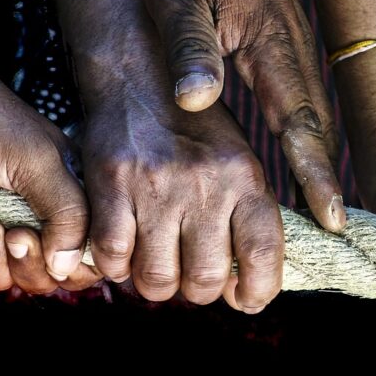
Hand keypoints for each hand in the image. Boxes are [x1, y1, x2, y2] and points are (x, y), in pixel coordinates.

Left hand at [0, 52, 92, 285]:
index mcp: (72, 201)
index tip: (46, 243)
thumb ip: (69, 213)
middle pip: (46, 276)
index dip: (71, 264)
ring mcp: (0, 230)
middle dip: (26, 263)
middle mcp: (39, 219)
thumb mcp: (41, 163)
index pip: (87, 255)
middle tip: (12, 232)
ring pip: (5, 279)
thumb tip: (67, 266)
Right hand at [82, 91, 283, 309]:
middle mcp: (206, 183)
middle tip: (189, 275)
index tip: (246, 300)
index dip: (257, 292)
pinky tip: (124, 250)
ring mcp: (157, 185)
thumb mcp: (238, 160)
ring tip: (156, 263)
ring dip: (156, 284)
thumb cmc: (195, 128)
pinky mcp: (112, 185)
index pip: (262, 255)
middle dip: (198, 291)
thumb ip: (247, 215)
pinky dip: (116, 267)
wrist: (140, 76)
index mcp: (245, 176)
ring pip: (158, 279)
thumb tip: (248, 282)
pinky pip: (114, 259)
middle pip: (204, 279)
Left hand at [137, 0, 343, 232]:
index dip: (314, 173)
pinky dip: (302, 137)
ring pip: (312, 116)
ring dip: (316, 161)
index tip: (332, 215)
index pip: (299, 122)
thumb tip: (196, 104)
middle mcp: (293, 53)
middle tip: (331, 232)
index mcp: (271, 46)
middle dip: (325, 179)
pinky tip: (293, 157)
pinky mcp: (282, 46)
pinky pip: (299, 100)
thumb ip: (191, 50)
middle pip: (317, 128)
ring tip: (319, 211)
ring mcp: (292, 50)